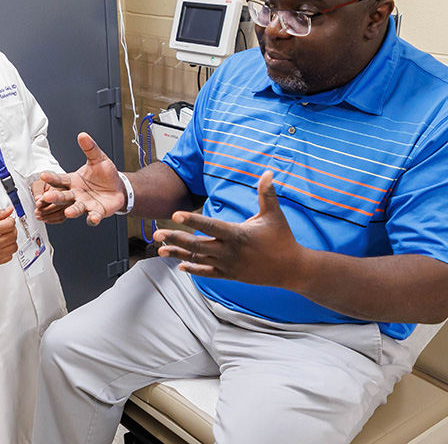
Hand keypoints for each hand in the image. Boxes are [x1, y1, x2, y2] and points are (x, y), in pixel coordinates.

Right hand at [0, 207, 17, 265]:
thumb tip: (10, 210)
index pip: (10, 224)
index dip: (10, 220)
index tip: (7, 220)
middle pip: (13, 235)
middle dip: (12, 229)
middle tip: (5, 228)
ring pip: (14, 246)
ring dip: (11, 240)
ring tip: (4, 237)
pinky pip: (10, 256)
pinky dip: (8, 250)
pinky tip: (1, 246)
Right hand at [35, 132, 124, 225]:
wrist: (118, 187)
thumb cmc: (105, 175)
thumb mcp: (98, 159)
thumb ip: (90, 148)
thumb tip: (83, 135)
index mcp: (73, 181)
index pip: (60, 179)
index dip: (51, 178)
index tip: (43, 176)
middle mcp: (76, 194)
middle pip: (63, 197)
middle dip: (55, 198)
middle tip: (47, 198)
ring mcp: (85, 204)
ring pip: (75, 208)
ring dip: (72, 211)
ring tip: (69, 212)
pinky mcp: (96, 212)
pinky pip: (93, 217)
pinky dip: (93, 218)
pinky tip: (93, 218)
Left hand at [155, 171, 304, 287]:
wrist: (291, 269)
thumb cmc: (282, 239)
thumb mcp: (274, 214)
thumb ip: (267, 193)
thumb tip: (268, 172)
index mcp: (237, 235)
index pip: (210, 225)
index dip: (192, 219)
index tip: (175, 214)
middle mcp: (229, 251)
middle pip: (196, 244)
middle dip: (175, 239)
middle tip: (156, 234)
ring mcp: (228, 265)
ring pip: (197, 259)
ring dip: (177, 254)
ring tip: (160, 249)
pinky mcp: (229, 275)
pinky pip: (207, 272)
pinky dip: (192, 268)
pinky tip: (180, 265)